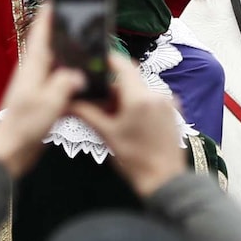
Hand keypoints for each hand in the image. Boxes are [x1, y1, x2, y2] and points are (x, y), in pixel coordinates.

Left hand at [0, 9, 84, 178]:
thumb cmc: (24, 126)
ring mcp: (36, 89)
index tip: (54, 0)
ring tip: (87, 52)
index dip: (46, 17)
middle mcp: (33, 74)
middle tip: (79, 23)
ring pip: (56, 68)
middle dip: (62, 36)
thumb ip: (65, 84)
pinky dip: (70, 84)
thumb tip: (78, 75)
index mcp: (32, 68)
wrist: (10, 153)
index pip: (39, 35)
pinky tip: (83, 86)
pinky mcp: (41, 103)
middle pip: (50, 49)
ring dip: (69, 61)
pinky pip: (58, 87)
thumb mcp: (48, 102)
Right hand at [70, 56, 188, 199]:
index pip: (122, 65)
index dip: (107, 60)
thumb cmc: (134, 159)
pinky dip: (139, 104)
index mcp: (139, 97)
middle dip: (113, 87)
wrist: (165, 181)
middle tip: (98, 101)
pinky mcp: (174, 112)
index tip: (94, 61)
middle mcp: (157, 94)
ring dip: (126, 97)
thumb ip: (87, 113)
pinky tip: (130, 122)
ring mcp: (168, 103)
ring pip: (141, 90)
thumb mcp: (107, 135)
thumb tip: (66, 101)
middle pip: (130, 79)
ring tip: (114, 117)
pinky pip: (152, 99)